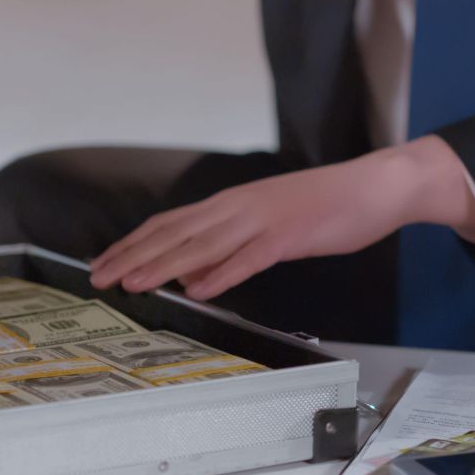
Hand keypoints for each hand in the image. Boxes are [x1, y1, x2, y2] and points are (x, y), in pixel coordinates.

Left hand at [89, 135, 474, 299]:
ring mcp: (263, 220)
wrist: (374, 186)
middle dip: (134, 256)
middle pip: (175, 233)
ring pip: (203, 245)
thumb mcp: (269, 228)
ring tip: (133, 284)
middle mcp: (238, 207)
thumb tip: (193, 276)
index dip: (134, 244)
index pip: (170, 223)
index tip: (105, 262)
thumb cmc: (325, 206)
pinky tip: (199, 289)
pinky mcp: (289, 234)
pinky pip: (250, 257)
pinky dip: (222, 274)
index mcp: (232, 204)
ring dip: (164, 265)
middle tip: (99, 277)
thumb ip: (231, 249)